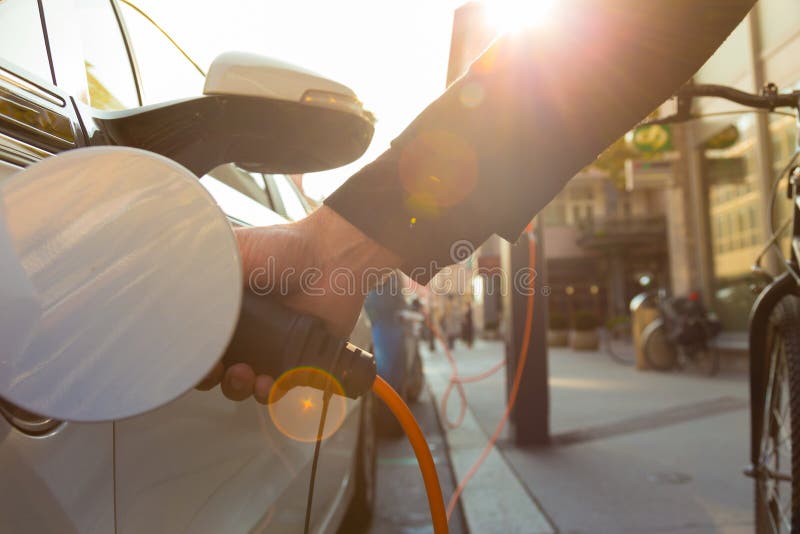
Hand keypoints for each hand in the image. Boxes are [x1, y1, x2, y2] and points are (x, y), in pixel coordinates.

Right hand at [196, 206, 399, 401]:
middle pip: (212, 369)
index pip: (193, 342)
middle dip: (209, 377)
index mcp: (221, 308)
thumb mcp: (233, 253)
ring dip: (237, 387)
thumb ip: (201, 275)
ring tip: (246, 374)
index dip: (186, 357)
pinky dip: (269, 391)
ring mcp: (269, 348)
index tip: (186, 360)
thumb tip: (170, 297)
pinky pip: (277, 388)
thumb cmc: (284, 248)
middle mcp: (242, 331)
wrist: (331, 257)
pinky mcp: (297, 361)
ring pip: (241, 384)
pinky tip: (269, 382)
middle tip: (217, 369)